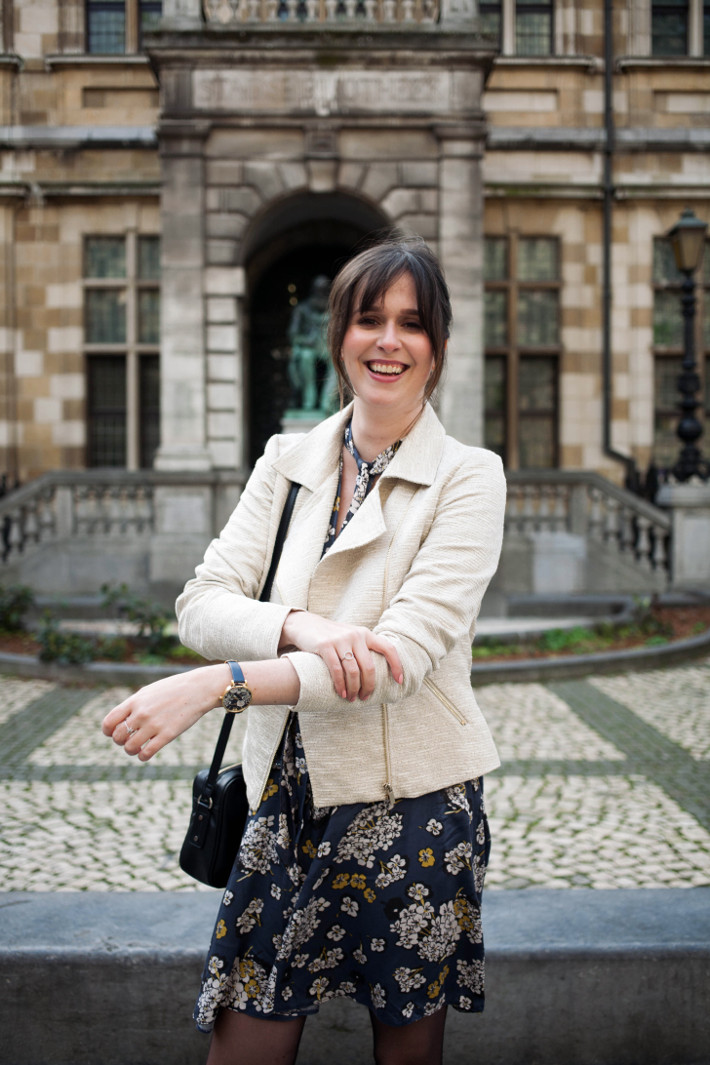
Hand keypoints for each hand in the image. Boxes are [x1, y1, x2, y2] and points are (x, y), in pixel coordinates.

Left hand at [102, 663, 228, 762]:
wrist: (198, 688)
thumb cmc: (173, 689)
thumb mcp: (149, 692)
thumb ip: (133, 705)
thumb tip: (120, 720)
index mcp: (135, 701)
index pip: (109, 722)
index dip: (108, 731)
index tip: (115, 732)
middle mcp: (141, 713)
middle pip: (117, 737)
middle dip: (120, 741)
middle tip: (129, 739)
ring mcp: (154, 725)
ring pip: (130, 748)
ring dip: (131, 751)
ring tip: (138, 747)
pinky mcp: (167, 735)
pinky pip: (146, 753)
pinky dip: (143, 756)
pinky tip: (146, 752)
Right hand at [280, 610, 402, 700]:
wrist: (304, 625)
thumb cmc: (331, 636)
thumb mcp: (350, 637)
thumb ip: (363, 648)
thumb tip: (376, 674)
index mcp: (365, 633)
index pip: (388, 648)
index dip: (396, 665)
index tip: (399, 681)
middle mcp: (355, 635)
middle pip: (369, 667)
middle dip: (369, 686)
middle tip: (365, 697)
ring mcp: (340, 640)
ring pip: (353, 671)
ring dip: (353, 689)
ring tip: (351, 698)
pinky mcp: (325, 646)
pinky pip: (336, 670)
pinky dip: (340, 685)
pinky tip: (341, 693)